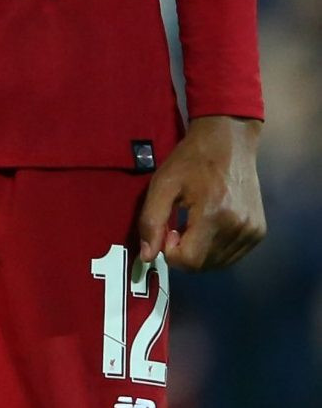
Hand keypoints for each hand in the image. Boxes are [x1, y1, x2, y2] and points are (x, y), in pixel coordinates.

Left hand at [135, 116, 264, 270]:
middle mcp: (239, 228)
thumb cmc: (191, 160)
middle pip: (204, 265)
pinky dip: (215, 249)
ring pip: (218, 263)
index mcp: (214, 215)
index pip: (190, 261)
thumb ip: (151, 221)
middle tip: (178, 226)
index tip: (168, 230)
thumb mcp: (162, 184)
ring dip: (200, 252)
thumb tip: (147, 256)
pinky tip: (208, 226)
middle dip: (184, 253)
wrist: (229, 142)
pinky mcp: (259, 232)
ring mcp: (253, 232)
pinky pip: (232, 255)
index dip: (171, 252)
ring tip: (193, 224)